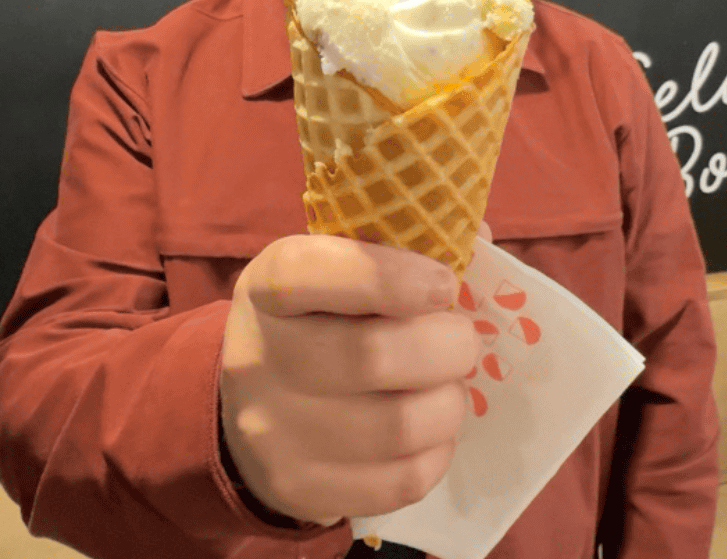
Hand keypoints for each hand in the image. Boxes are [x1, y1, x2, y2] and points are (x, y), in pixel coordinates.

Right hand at [219, 234, 479, 523]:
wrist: (245, 409)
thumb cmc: (315, 322)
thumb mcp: (332, 272)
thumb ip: (399, 248)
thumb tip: (481, 239)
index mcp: (266, 287)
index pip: (311, 273)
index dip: (388, 276)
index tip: (444, 282)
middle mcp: (257, 357)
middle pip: (372, 355)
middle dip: (446, 346)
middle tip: (462, 340)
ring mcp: (273, 431)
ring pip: (399, 425)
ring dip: (449, 403)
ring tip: (447, 387)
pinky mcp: (298, 487)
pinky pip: (402, 480)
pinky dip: (437, 452)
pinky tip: (429, 430)